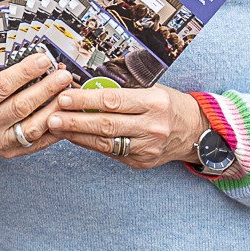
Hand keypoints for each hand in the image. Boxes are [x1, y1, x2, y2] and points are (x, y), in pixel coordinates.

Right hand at [0, 53, 73, 156]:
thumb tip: (33, 56)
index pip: (1, 86)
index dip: (25, 72)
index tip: (44, 60)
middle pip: (20, 107)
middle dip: (46, 89)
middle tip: (63, 76)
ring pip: (32, 127)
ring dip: (54, 109)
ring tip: (69, 93)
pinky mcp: (12, 152)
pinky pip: (39, 141)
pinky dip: (55, 127)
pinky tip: (66, 113)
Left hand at [45, 85, 208, 169]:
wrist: (197, 132)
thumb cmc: (170, 105)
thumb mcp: (153, 90)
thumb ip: (122, 92)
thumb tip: (85, 88)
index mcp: (155, 103)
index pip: (113, 101)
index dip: (86, 100)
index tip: (65, 97)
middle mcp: (152, 127)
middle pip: (106, 124)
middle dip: (75, 120)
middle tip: (52, 116)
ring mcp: (147, 148)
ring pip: (105, 142)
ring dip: (78, 135)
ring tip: (57, 127)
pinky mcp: (141, 162)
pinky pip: (110, 152)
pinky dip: (90, 144)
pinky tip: (75, 137)